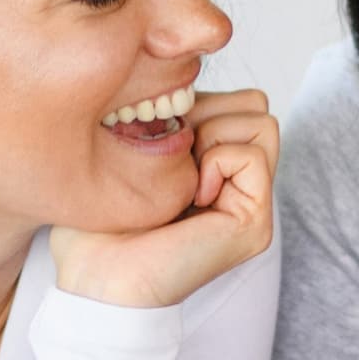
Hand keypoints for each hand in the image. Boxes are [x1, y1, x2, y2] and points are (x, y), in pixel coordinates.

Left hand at [49, 88, 277, 309]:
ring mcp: (252, 205)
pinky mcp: (255, 224)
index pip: (236, 99)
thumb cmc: (100, 223)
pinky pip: (253, 154)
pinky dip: (218, 161)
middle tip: (173, 153)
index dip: (198, 100)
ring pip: (262, 119)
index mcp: (214, 168)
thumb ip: (170, 119)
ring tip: (183, 174)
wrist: (96, 277)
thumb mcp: (136, 152)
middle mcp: (239, 185)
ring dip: (214, 133)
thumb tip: (185, 82)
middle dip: (210, 110)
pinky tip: (191, 194)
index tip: (157, 131)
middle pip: (255, 103)